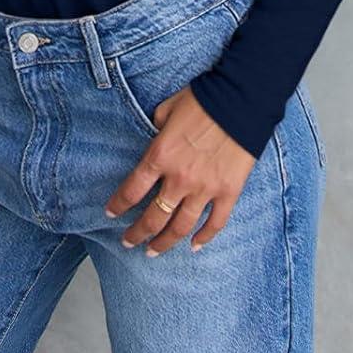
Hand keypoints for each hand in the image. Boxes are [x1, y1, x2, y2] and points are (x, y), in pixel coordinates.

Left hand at [103, 86, 256, 254]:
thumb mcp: (166, 109)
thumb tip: (153, 140)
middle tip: (129, 242)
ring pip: (181, 227)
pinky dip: (205, 238)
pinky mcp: (229, 192)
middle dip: (137, 233)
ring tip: (154, 251)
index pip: (132, 191)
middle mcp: (179, 179)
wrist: (241, 100)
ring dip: (165, 242)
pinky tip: (194, 246)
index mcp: (160, 157)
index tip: (111, 213)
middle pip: (153, 217)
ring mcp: (205, 188)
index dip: (118, 205)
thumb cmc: (202, 100)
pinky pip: (215, 223)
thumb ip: (154, 129)